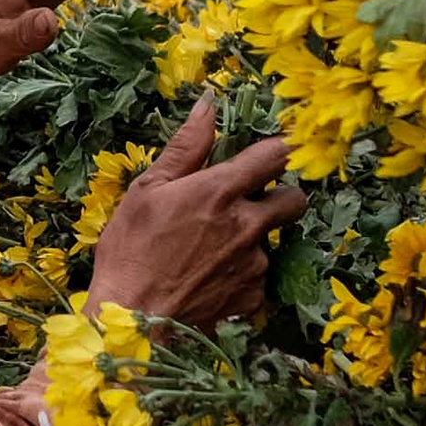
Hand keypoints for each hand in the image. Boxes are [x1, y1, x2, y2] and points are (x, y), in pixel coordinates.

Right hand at [85, 92, 303, 330]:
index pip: (275, 155)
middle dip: (280, 196)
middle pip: (295, 199)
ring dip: (250, 239)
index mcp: (220, 191)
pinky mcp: (254, 297)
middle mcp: (248, 225)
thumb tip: (209, 105)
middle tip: (247, 203)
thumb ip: (186, 147)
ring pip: (271, 241)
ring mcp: (255, 264)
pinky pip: (258, 276)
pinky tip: (207, 278)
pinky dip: (240, 274)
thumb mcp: (147, 189)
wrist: (131, 320)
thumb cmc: (130, 250)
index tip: (272, 151)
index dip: (279, 148)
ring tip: (207, 251)